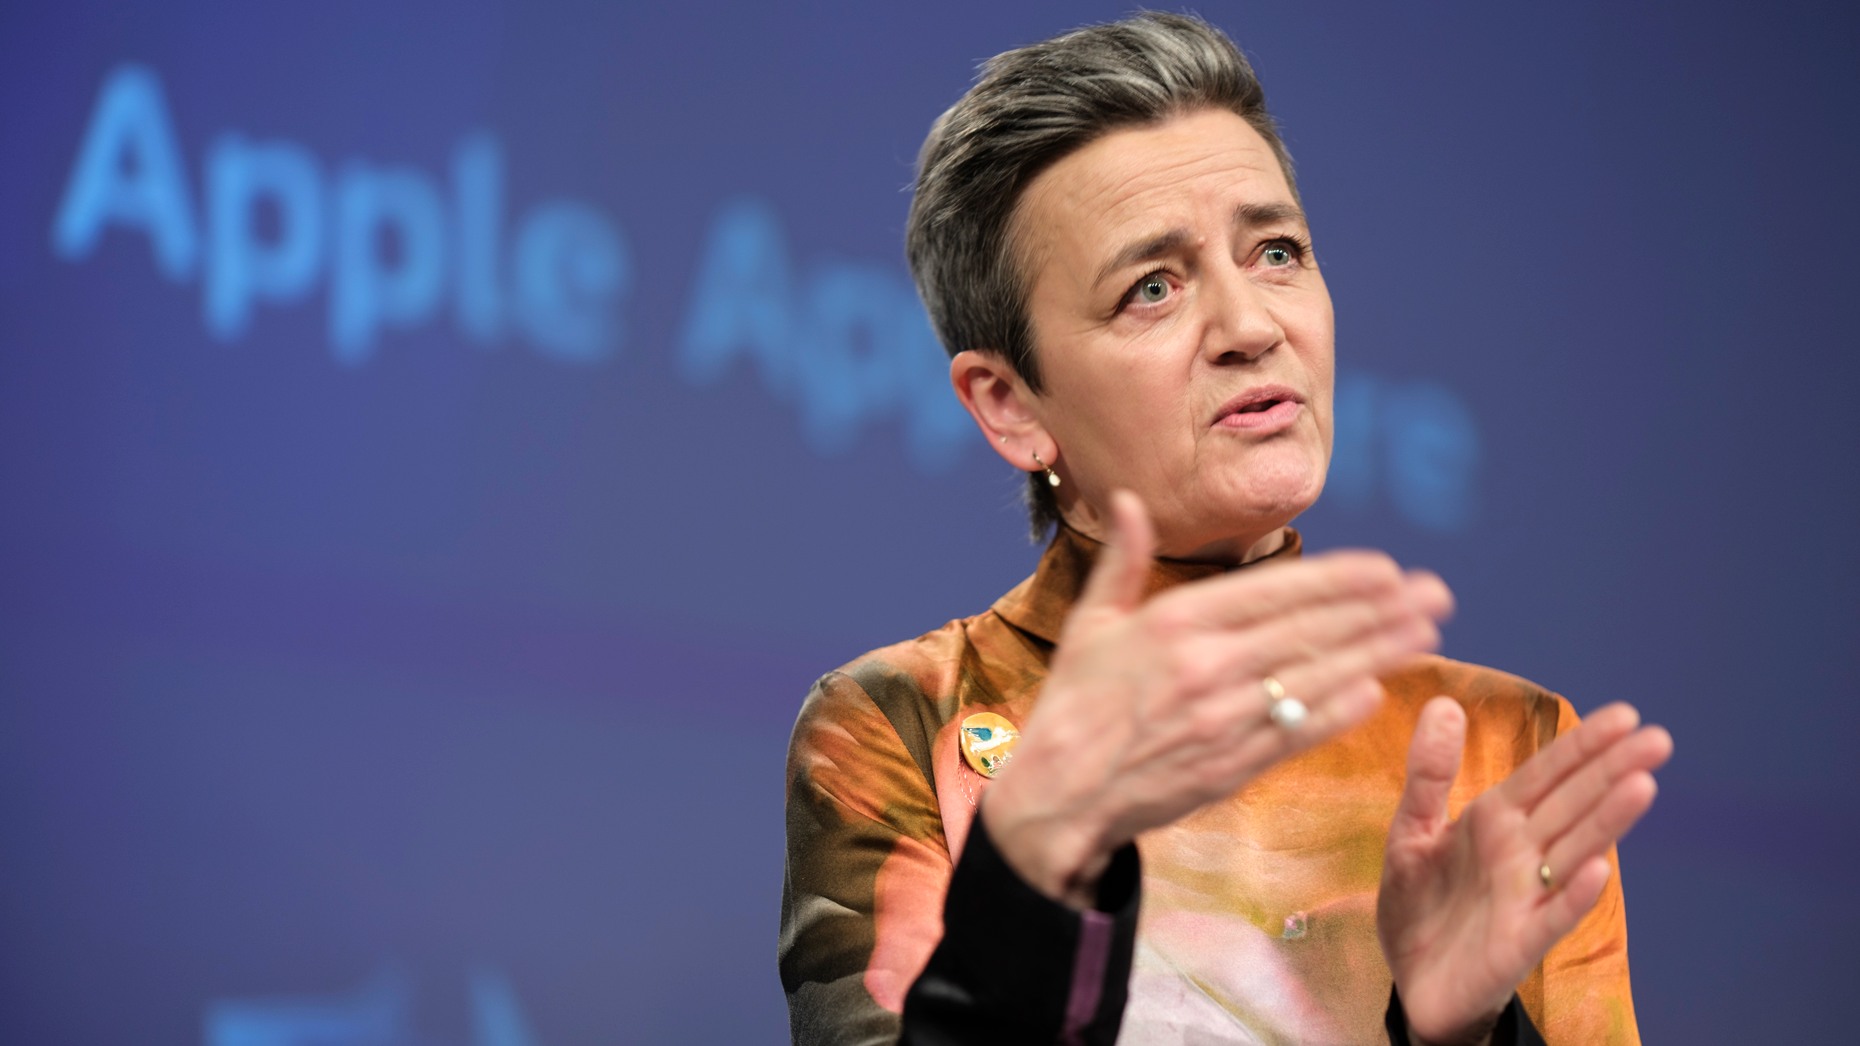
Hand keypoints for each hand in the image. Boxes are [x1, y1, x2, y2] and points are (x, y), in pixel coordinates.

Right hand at [982, 490, 1454, 906]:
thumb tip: (1124, 500)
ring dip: (1379, 654)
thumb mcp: (1091, 624)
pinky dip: (1339, 710)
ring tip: (1426, 633)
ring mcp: (1223, 718)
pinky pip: (1297, 731)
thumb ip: (1122, 561)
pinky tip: (1378, 690)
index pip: (1276, 591)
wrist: (1060, 794)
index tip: (1385, 569)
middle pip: (1311, 630)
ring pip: (1316, 677)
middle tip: (1434, 593)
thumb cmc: (1074, 704)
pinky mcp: (1232, 765)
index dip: (1338, 579)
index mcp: (1173, 623)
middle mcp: (1205, 667)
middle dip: (1381, 609)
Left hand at [1377, 698, 1672, 1044]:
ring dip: (1607, 821)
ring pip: (1574, 850)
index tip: (1626, 714)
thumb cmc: (1420, 903)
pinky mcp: (1519, 942)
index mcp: (1496, 819)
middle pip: (1573, 804)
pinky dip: (1575, 893)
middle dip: (1613, 770)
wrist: (1414, 981)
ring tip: (1643, 785)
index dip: (1583, 744)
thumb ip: (1429, 773)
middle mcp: (1521, 852)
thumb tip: (1444, 702)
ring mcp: (1526, 896)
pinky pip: (1553, 915)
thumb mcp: (1411, 830)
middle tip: (1659, 739)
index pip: (1548, 773)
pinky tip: (1599, 869)